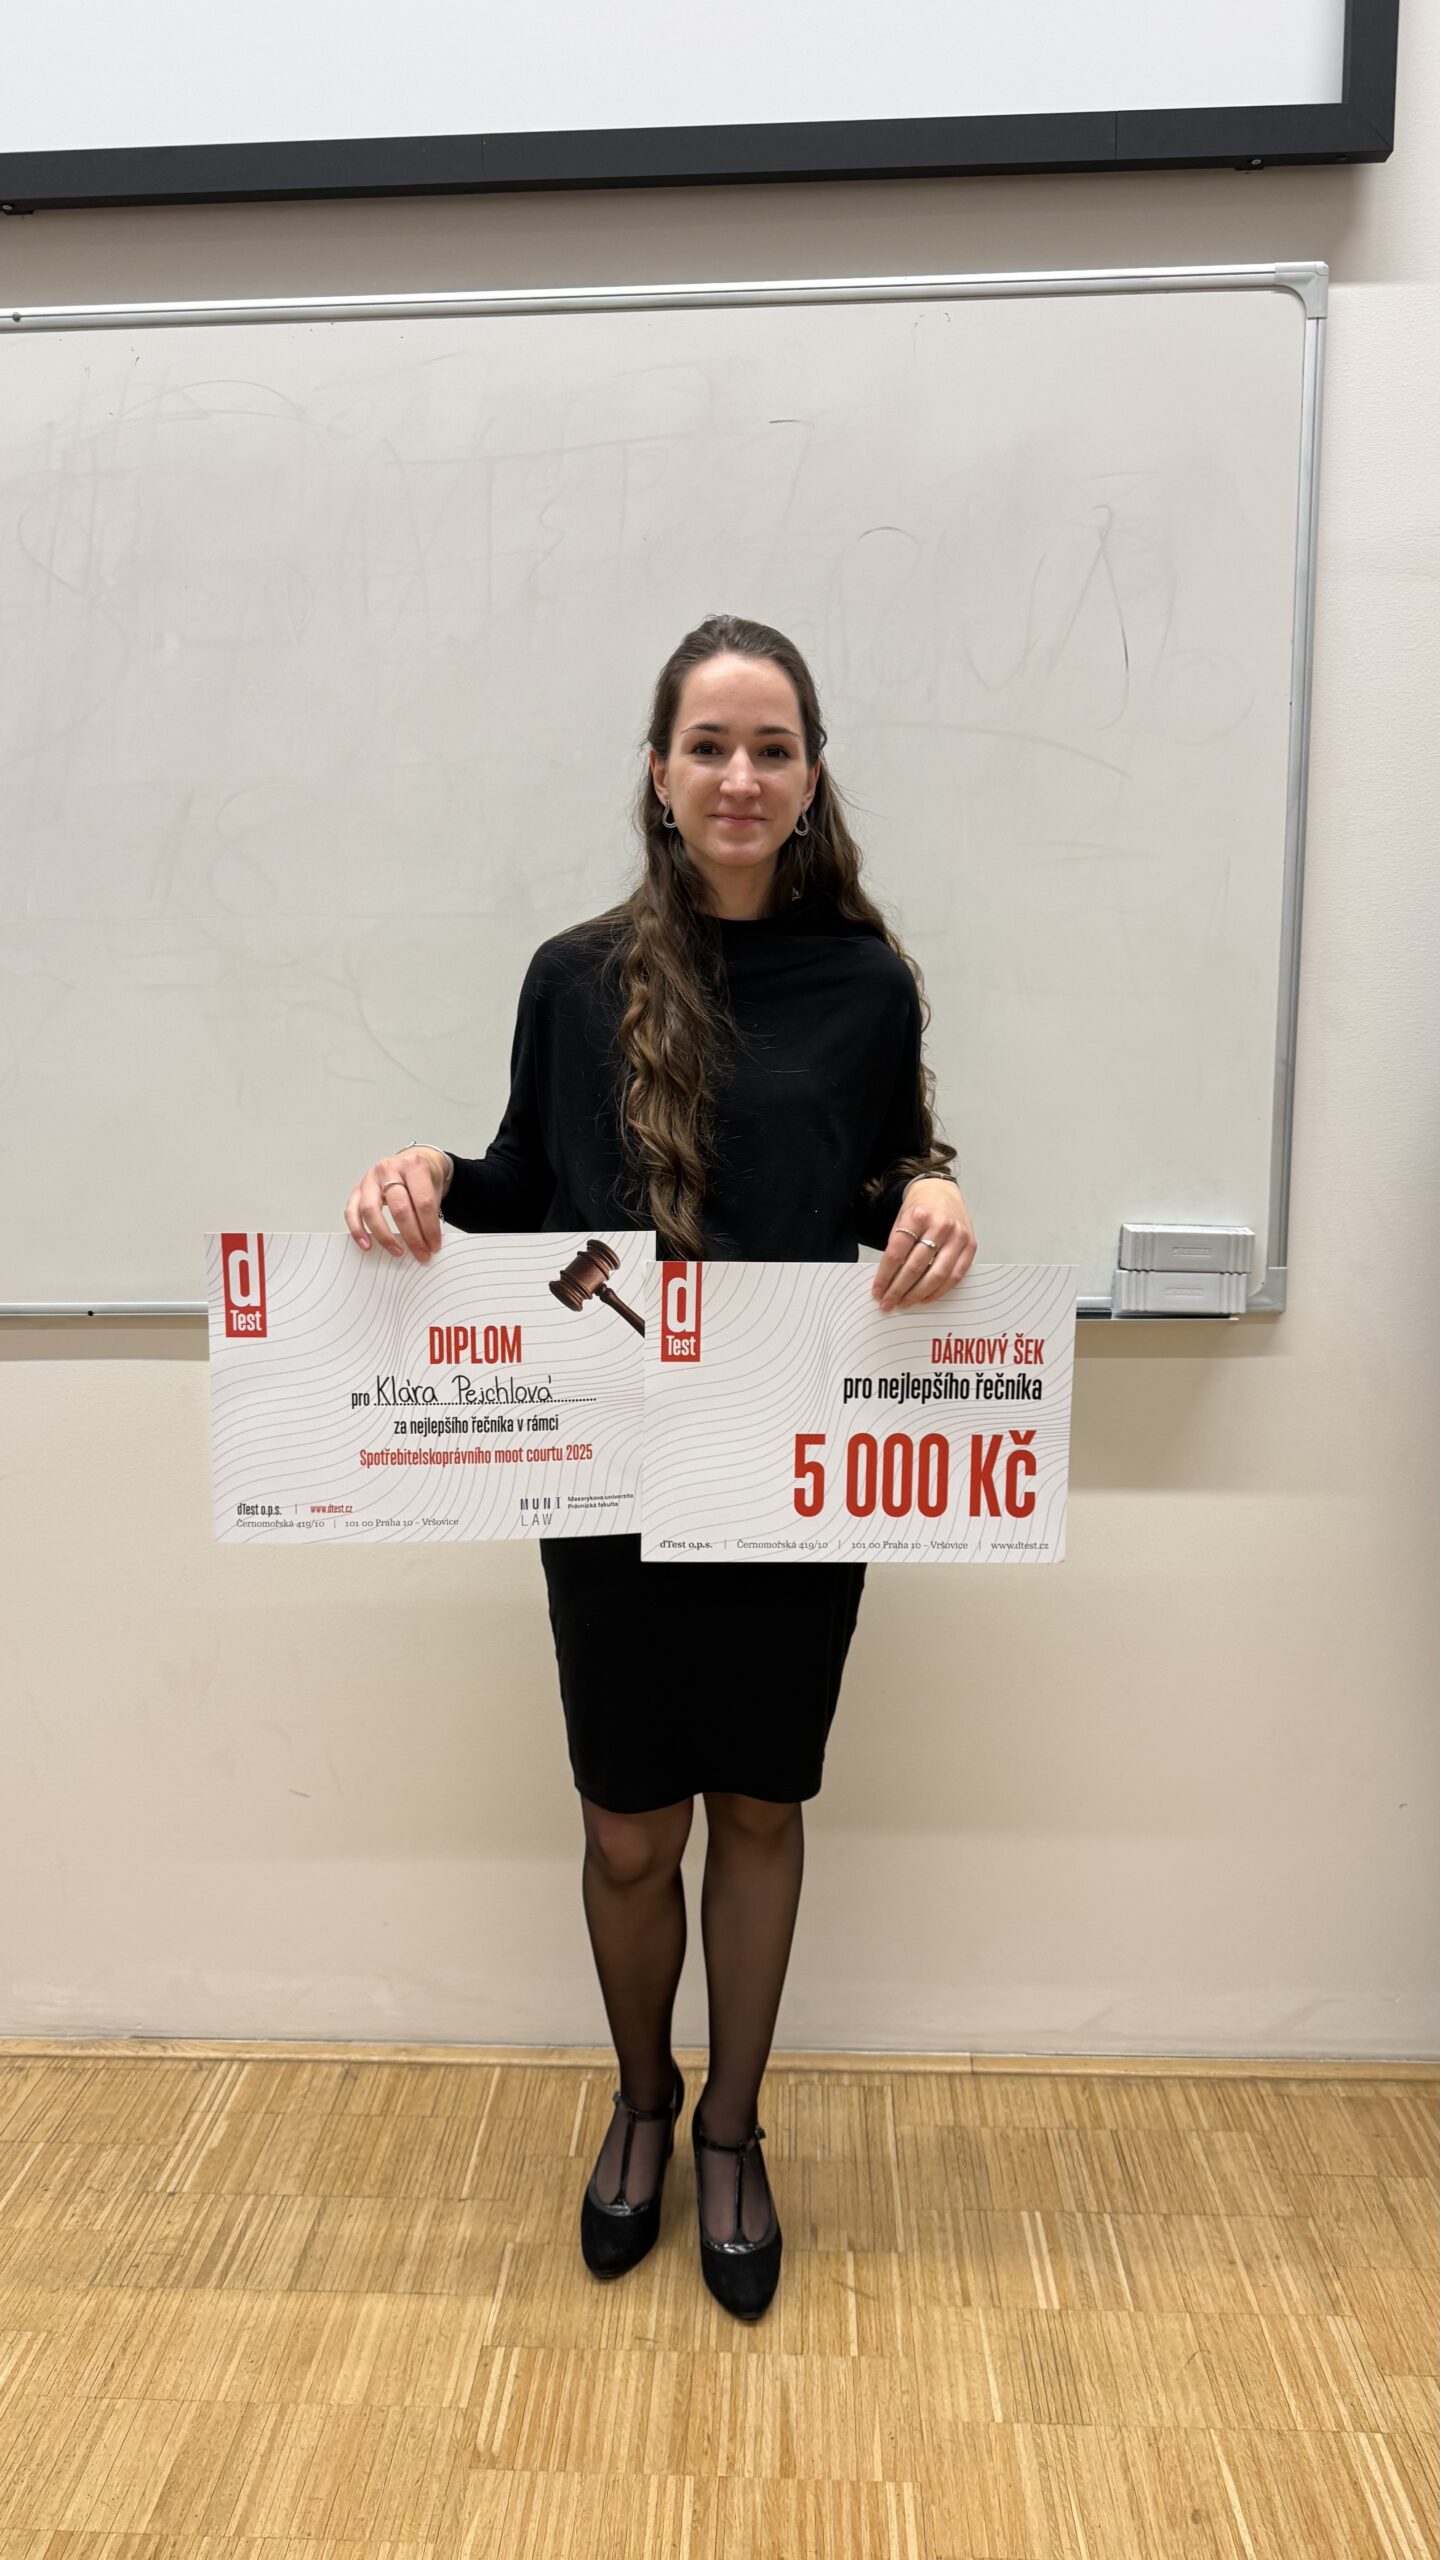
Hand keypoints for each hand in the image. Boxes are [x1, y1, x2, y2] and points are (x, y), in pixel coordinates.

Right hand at [345, 1146, 448, 1260]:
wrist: (412, 1160)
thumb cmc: (423, 1176)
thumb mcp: (435, 1187)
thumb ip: (431, 1211)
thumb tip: (427, 1242)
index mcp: (413, 1166)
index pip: (423, 1202)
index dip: (430, 1228)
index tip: (434, 1246)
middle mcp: (389, 1169)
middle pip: (399, 1207)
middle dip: (412, 1236)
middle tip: (421, 1253)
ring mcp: (370, 1178)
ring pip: (371, 1210)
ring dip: (384, 1236)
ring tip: (396, 1251)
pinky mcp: (357, 1188)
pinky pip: (351, 1211)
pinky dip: (358, 1230)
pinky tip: (367, 1244)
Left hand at [871, 1177, 975, 1310]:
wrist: (942, 1190)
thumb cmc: (920, 1207)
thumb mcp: (901, 1219)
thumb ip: (896, 1246)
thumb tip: (887, 1280)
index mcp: (917, 1217)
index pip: (896, 1254)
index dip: (884, 1277)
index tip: (877, 1292)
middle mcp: (940, 1226)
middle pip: (915, 1267)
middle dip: (898, 1290)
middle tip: (888, 1303)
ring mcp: (958, 1236)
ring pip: (937, 1275)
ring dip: (918, 1294)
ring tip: (904, 1303)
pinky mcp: (970, 1245)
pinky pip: (955, 1276)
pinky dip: (939, 1291)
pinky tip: (925, 1297)